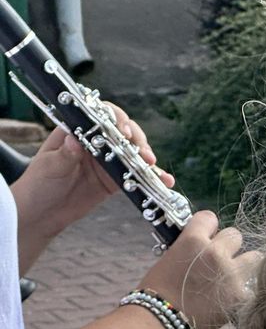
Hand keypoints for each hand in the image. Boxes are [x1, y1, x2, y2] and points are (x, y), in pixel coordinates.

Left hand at [11, 103, 172, 239]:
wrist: (43, 213)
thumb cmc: (39, 184)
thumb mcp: (49, 167)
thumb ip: (64, 154)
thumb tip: (75, 139)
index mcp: (77, 131)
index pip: (100, 115)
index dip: (116, 119)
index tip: (123, 132)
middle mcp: (95, 142)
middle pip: (123, 131)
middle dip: (137, 139)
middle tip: (143, 154)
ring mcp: (108, 161)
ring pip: (133, 152)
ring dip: (147, 157)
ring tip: (153, 166)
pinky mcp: (116, 180)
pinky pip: (137, 176)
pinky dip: (152, 178)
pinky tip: (164, 181)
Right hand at [137, 211, 260, 328]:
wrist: (160, 321)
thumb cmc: (158, 292)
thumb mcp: (170, 258)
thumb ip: (192, 249)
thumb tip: (206, 245)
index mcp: (192, 239)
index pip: (210, 218)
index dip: (209, 229)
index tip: (208, 238)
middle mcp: (215, 252)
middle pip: (235, 235)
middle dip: (229, 247)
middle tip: (221, 261)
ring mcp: (231, 273)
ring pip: (254, 257)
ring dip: (245, 264)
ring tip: (234, 277)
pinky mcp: (241, 295)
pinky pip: (254, 285)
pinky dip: (246, 290)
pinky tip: (235, 297)